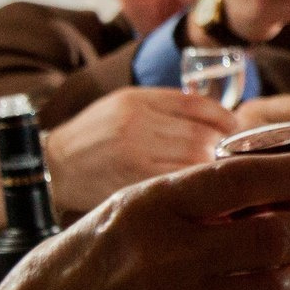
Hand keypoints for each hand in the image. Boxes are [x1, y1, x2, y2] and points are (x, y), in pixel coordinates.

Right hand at [44, 87, 239, 212]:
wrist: (55, 165)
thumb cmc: (98, 133)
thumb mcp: (128, 104)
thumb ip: (170, 106)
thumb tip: (223, 119)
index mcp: (137, 101)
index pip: (197, 105)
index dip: (224, 118)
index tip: (235, 128)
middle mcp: (135, 126)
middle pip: (199, 136)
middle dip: (221, 148)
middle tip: (230, 156)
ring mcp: (131, 157)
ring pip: (192, 161)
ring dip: (211, 169)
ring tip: (215, 173)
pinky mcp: (129, 185)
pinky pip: (176, 185)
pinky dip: (194, 187)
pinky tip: (198, 189)